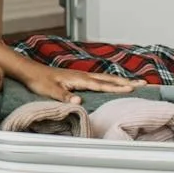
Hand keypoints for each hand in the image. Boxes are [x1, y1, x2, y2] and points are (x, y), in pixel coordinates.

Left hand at [15, 63, 140, 103]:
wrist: (29, 70)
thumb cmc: (38, 80)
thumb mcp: (49, 90)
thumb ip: (64, 96)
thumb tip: (78, 101)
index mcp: (79, 79)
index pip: (101, 85)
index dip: (116, 88)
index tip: (132, 89)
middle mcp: (82, 75)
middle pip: (109, 79)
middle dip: (126, 82)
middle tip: (144, 84)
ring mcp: (81, 75)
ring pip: (105, 78)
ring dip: (121, 81)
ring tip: (135, 83)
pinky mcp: (77, 78)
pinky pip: (99, 80)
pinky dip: (110, 81)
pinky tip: (113, 84)